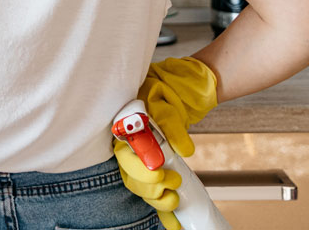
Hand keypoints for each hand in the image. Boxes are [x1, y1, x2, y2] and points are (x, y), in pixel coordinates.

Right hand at [115, 56, 217, 229]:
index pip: (124, 158)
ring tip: (174, 197)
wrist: (179, 93)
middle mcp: (129, 149)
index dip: (140, 170)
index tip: (160, 172)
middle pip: (130, 177)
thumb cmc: (166, 94)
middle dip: (150, 186)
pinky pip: (153, 193)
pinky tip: (174, 222)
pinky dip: (163, 209)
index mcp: (125, 132)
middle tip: (172, 181)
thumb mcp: (169, 106)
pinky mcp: (155, 170)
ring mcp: (141, 161)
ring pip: (139, 188)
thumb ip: (174, 127)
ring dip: (155, 198)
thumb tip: (184, 150)